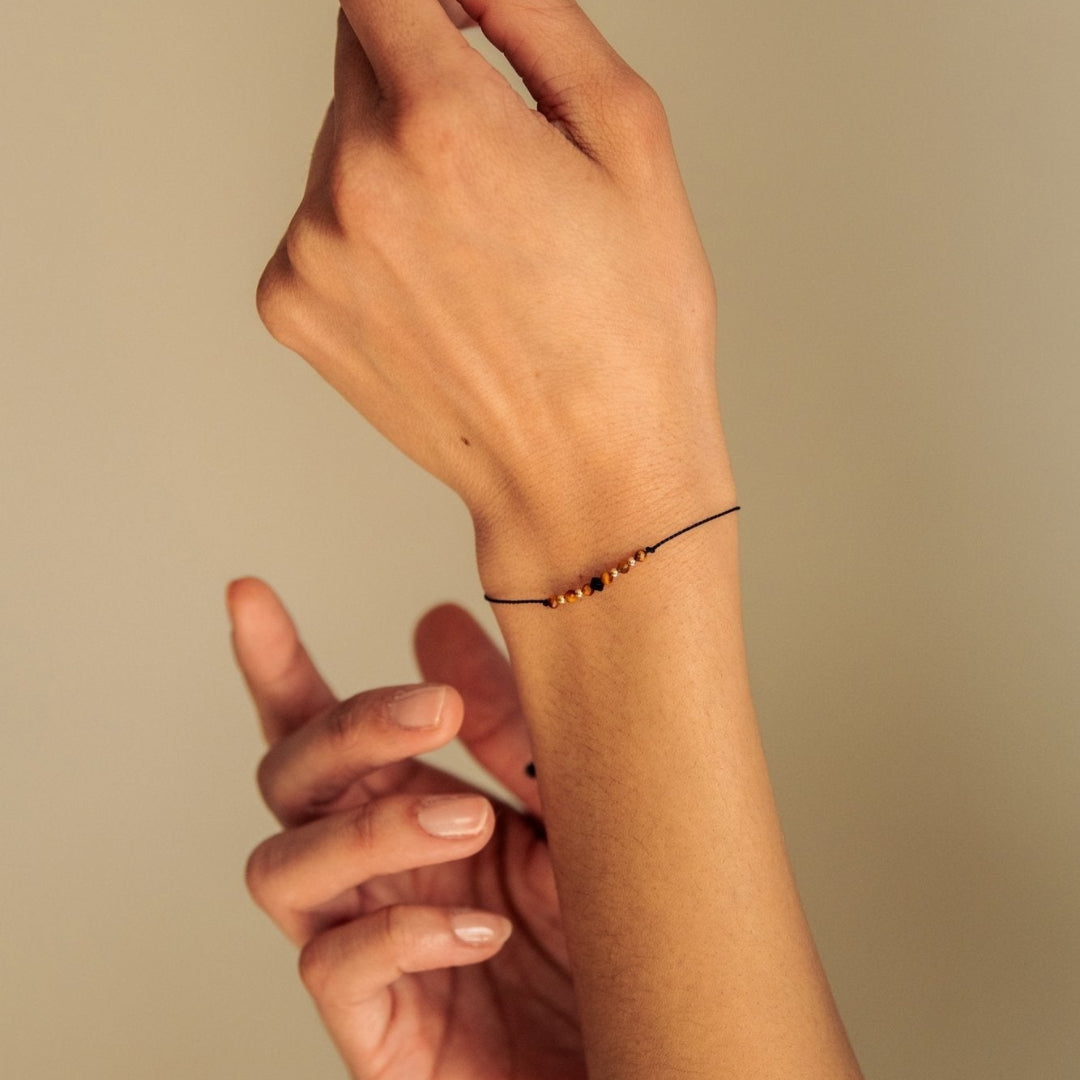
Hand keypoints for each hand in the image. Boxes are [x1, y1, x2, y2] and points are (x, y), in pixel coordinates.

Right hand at [228, 578, 584, 1078]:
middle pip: (289, 779)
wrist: (650, 1046)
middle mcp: (370, 867)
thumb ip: (501, 725)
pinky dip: (400, 935)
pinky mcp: (374, 1030)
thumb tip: (434, 618)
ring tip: (468, 822)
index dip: (274, 665)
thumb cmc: (601, 927)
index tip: (249, 595)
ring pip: (286, 867)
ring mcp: (364, 945)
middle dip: (349, 730)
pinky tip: (481, 931)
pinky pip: (335, 970)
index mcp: (406, 805)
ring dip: (370, 829)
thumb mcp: (563, 807)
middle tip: (434, 710)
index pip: (319, 729)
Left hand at [256, 0, 730, 580]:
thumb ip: (537, 17)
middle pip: (359, 65)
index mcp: (440, 123)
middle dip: (423, 89)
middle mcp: (353, 184)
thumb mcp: (627, 140)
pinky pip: (319, 227)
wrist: (587, 475)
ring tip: (479, 254)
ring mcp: (312, 254)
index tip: (457, 22)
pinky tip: (438, 295)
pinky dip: (367, 239)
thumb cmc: (630, 330)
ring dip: (395, 170)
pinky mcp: (292, 310)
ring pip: (337, 151)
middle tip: (500, 173)